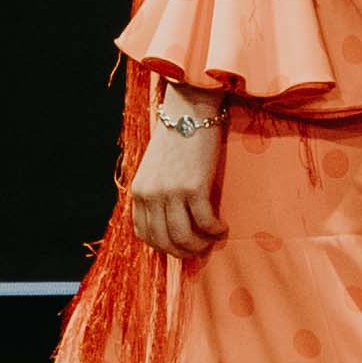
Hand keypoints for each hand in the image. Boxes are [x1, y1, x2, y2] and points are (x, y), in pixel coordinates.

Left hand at [123, 95, 227, 260]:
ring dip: (199, 245)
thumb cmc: (175, 138)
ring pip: (183, 237)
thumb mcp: (154, 168)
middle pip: (164, 241)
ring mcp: (171, 192)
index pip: (144, 234)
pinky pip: (205, 222)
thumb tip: (168, 220)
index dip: (163, 246)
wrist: (189, 111)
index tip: (179, 245)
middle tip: (199, 249)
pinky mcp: (194, 187)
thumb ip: (155, 193)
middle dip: (183, 252)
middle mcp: (151, 195)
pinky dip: (215, 231)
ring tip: (211, 239)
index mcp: (139, 191)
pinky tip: (222, 228)